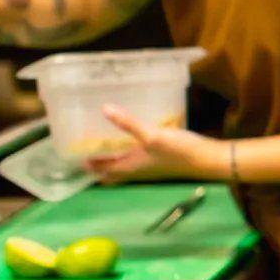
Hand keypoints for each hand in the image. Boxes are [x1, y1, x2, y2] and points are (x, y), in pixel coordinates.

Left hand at [85, 105, 226, 182]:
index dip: (85, 162)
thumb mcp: (151, 135)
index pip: (99, 169)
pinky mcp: (159, 160)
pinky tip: (131, 136)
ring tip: (103, 138)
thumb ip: (128, 123)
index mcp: (128, 168)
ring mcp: (148, 166)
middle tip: (86, 144)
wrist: (207, 159)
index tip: (71, 150)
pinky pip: (135, 157)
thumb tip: (104, 109)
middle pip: (109, 170)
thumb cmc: (178, 151)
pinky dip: (127, 150)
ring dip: (112, 156)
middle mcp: (135, 170)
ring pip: (122, 164)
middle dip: (97, 161)